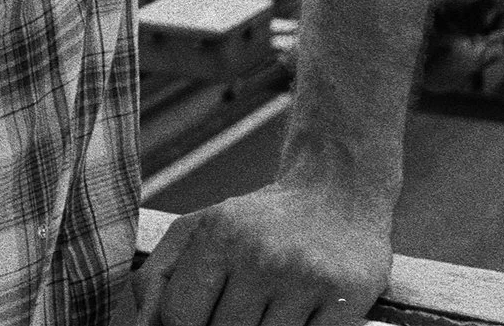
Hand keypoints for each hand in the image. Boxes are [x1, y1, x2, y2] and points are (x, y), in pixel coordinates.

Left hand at [128, 182, 390, 325]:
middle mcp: (262, 252)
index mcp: (220, 233)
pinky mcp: (346, 294)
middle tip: (244, 304)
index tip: (205, 314)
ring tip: (269, 306)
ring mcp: (306, 275)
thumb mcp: (198, 231)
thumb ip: (157, 279)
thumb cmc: (258, 222)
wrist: (338, 189)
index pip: (180, 316)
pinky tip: (300, 313)